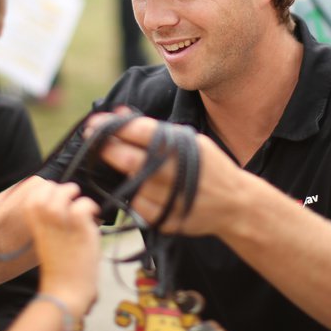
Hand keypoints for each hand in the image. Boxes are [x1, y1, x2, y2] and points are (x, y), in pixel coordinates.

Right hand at [24, 181, 99, 317]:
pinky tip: (93, 214)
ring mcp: (61, 222)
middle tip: (71, 195)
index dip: (45, 189)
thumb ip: (53, 224)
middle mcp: (45, 220)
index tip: (54, 192)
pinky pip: (83, 204)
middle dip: (61, 188)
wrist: (66, 289)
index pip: (33, 195)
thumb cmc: (60, 268)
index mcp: (34, 225)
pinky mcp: (78, 226)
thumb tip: (68, 206)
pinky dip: (90, 206)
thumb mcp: (49, 242)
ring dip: (74, 193)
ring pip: (64, 192)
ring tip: (81, 203)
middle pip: (48, 188)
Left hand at [87, 113, 246, 236]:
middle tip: (94, 142)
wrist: (236, 204)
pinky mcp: (164, 217)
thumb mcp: (188, 140)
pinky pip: (138, 206)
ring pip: (130, 183)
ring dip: (126, 174)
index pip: (136, 131)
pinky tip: (150, 191)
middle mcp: (170, 171)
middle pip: (126, 158)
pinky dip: (138, 197)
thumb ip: (153, 129)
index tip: (94, 124)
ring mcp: (167, 197)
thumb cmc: (210, 166)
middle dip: (105, 149)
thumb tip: (118, 113)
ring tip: (135, 169)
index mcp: (177, 146)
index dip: (110, 126)